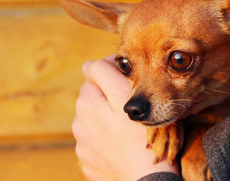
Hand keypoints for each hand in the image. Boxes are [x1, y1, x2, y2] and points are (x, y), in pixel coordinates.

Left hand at [72, 56, 179, 180]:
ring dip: (108, 115)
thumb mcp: (124, 96)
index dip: (114, 70)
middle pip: (94, 96)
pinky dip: (107, 136)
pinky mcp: (90, 160)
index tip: (130, 75)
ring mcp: (84, 144)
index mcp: (86, 103)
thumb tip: (89, 65)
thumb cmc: (141, 137)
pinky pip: (98, 140)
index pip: (94, 73)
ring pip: (95, 118)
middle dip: (109, 93)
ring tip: (129, 124)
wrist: (146, 179)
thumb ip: (104, 74)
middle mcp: (79, 123)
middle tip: (133, 101)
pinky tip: (123, 141)